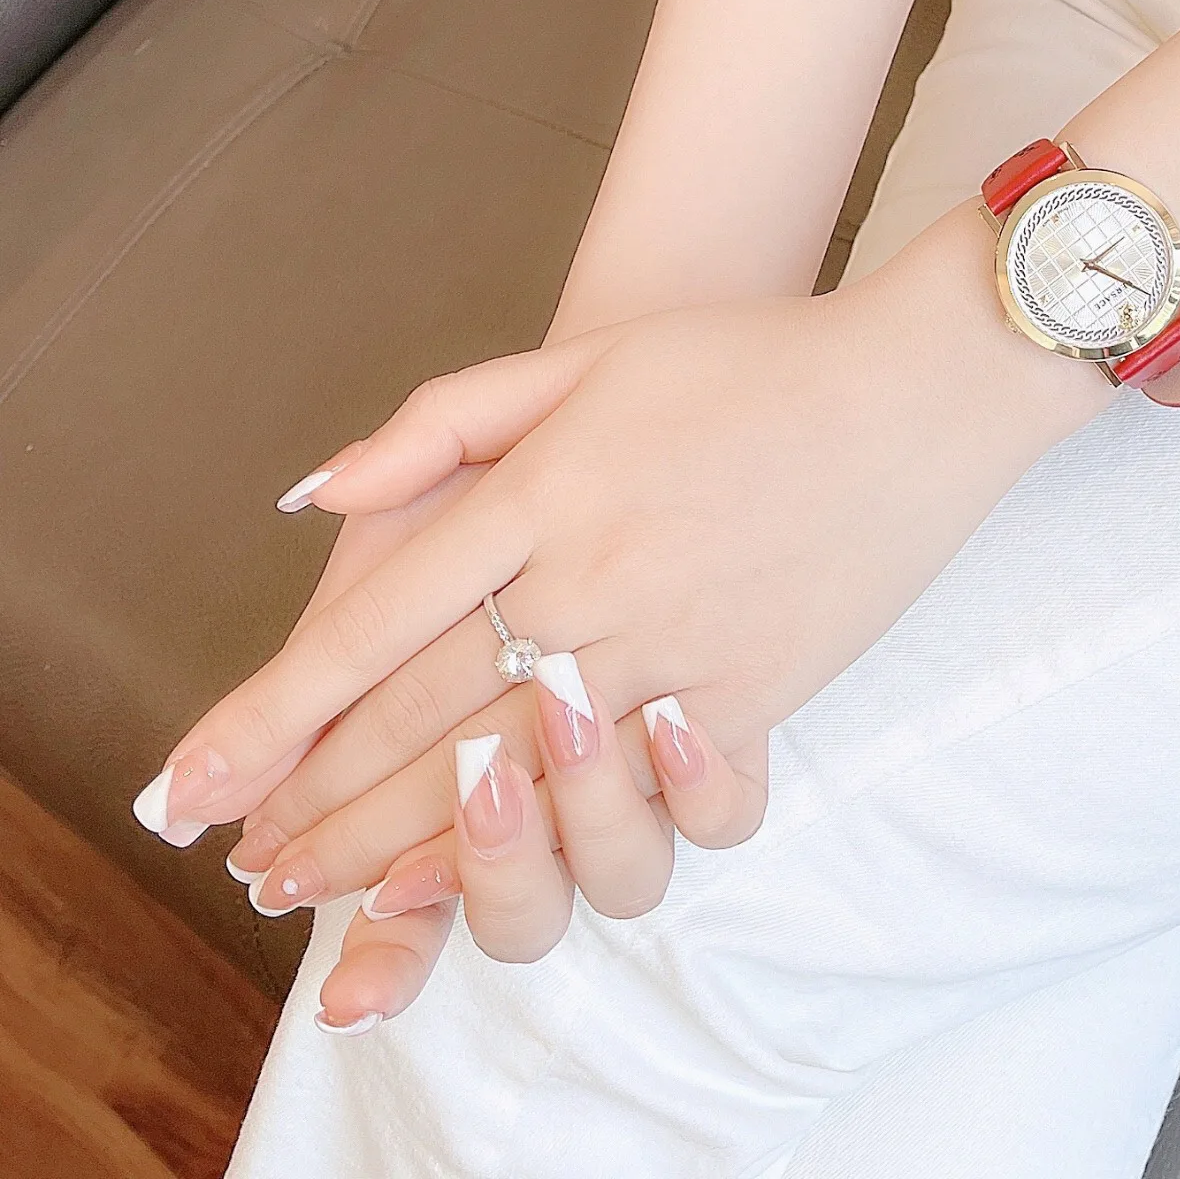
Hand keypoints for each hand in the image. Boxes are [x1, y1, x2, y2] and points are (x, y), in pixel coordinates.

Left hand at [142, 206, 1099, 1002]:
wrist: (916, 391)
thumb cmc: (752, 359)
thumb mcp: (591, 357)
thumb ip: (447, 420)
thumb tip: (323, 492)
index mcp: (542, 491)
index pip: (372, 629)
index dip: (272, 716)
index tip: (195, 782)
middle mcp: (590, 579)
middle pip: (419, 717)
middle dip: (315, 802)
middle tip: (246, 860)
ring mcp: (670, 647)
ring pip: (508, 773)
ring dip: (402, 844)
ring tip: (329, 891)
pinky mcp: (746, 696)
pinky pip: (632, 795)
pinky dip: (548, 840)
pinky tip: (488, 874)